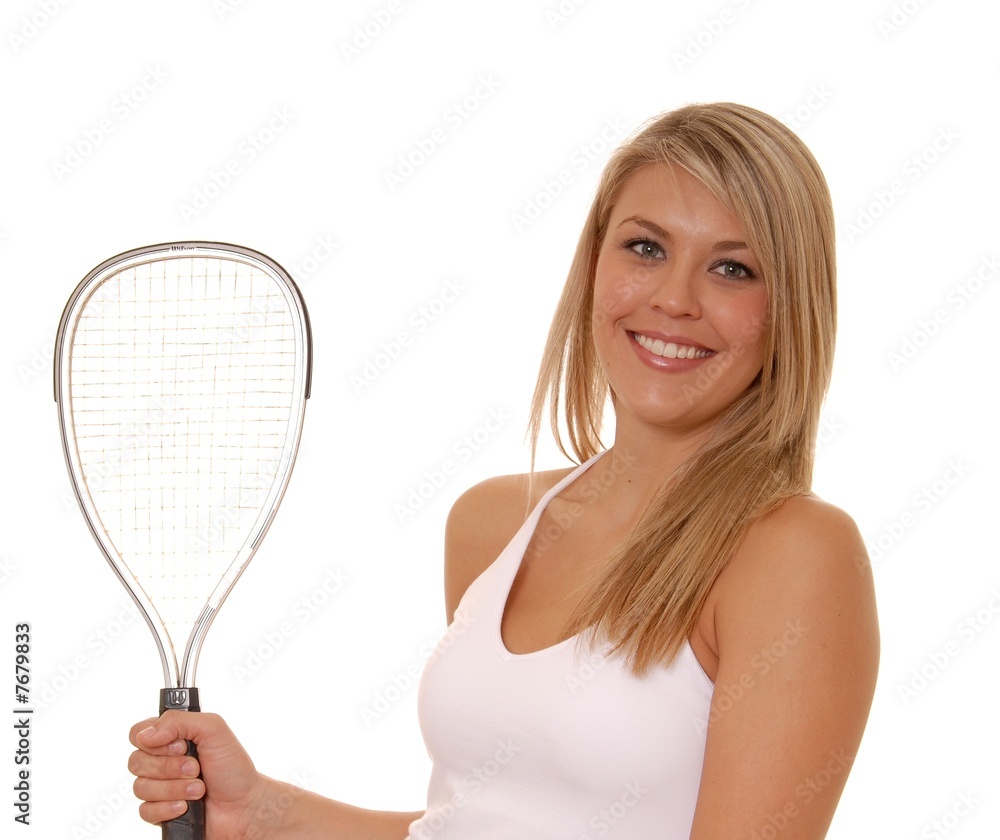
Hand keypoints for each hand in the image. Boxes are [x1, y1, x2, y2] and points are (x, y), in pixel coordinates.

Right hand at [129, 711, 266, 839]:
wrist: (244, 806)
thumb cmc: (233, 767)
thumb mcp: (214, 730)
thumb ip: (179, 721)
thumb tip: (145, 734)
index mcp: (172, 737)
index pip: (138, 733)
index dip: (153, 740)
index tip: (180, 745)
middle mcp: (161, 761)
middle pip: (135, 761)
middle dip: (169, 767)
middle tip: (195, 768)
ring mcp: (159, 787)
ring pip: (140, 787)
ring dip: (174, 788)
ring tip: (198, 789)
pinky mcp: (159, 812)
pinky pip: (145, 810)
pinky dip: (167, 808)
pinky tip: (186, 806)